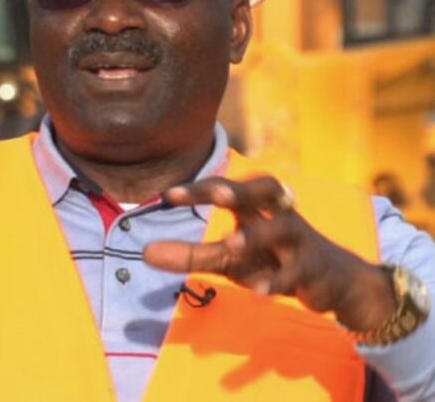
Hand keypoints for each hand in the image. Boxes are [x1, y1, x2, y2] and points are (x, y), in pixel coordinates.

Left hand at [144, 176, 395, 331]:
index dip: (200, 188)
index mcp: (255, 206)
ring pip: (283, 227)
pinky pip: (297, 272)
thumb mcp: (231, 258)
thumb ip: (192, 254)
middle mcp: (277, 214)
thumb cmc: (273, 259)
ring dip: (257, 235)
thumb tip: (146, 253)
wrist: (335, 282)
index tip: (168, 196)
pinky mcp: (314, 269)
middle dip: (242, 189)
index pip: (226, 187)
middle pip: (265, 188)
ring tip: (231, 245)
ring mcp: (299, 240)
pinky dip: (278, 282)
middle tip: (218, 196)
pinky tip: (258, 294)